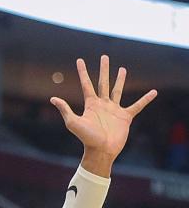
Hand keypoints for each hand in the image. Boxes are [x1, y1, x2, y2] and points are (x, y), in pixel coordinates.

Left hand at [51, 56, 156, 174]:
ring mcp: (114, 110)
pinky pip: (137, 106)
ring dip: (120, 80)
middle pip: (103, 83)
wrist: (101, 151)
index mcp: (91, 104)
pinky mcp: (125, 117)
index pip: (86, 84)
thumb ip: (65, 110)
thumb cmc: (86, 138)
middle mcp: (102, 104)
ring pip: (118, 91)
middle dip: (103, 69)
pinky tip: (153, 92)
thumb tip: (53, 98)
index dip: (83, 72)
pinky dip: (145, 99)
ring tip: (122, 69)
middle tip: (104, 56)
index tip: (79, 60)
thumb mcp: (73, 123)